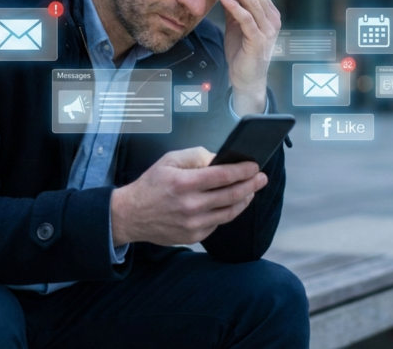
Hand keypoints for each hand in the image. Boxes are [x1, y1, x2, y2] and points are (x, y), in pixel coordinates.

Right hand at [110, 147, 267, 245]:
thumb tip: (219, 159)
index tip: (254, 166)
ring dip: (244, 200)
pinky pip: (218, 223)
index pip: (223, 176)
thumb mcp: (169, 161)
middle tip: (261, 178)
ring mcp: (193, 224)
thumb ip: (196, 156)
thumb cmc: (151, 186)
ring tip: (251, 191)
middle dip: (251, 184)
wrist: (131, 215)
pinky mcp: (194, 236)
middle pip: (232, 195)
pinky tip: (230, 203)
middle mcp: (191, 205)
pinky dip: (227, 212)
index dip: (243, 170)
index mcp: (185, 183)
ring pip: (229, 212)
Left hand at [217, 0, 280, 115]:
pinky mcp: (258, 41)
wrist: (247, 79)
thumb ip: (234, 7)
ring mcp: (267, 30)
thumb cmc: (241, 51)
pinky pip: (246, 20)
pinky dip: (234, 7)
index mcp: (269, 14)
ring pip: (252, 2)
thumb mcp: (236, 24)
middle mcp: (272, 19)